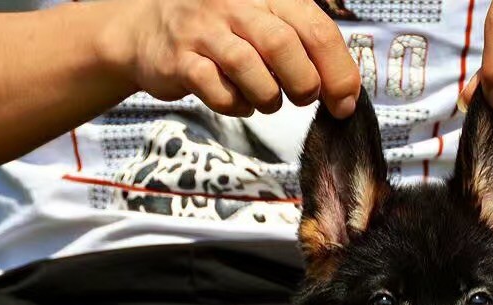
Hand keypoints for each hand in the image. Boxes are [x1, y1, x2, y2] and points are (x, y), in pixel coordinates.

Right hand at [103, 0, 360, 117]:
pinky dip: (237, 106)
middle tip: (304, 98)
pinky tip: (237, 100)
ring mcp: (203, 30)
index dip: (338, 70)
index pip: (316, 27)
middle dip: (304, 84)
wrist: (146, 29)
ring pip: (250, 69)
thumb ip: (304, 45)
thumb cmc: (221, 30)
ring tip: (266, 99)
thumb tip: (346, 90)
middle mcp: (234, 2)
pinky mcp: (180, 60)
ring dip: (268, 98)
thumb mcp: (264, 20)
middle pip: (284, 45)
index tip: (345, 102)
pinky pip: (219, 92)